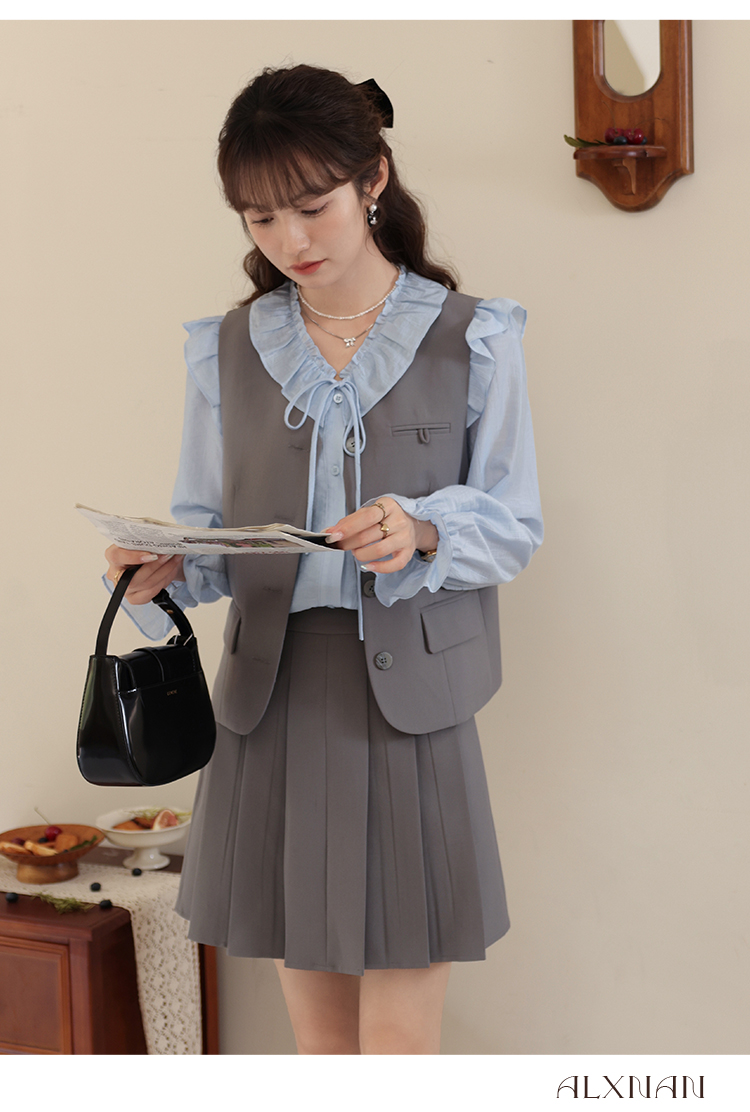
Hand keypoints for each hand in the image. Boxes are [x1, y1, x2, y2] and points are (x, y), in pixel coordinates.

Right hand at [105, 544, 185, 605]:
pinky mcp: (134, 598)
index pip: (117, 557)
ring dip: (164, 572)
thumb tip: (159, 541)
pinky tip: (170, 571)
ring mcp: (124, 588)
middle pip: (134, 577)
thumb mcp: (141, 541)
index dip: (134, 557)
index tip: (152, 555)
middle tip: (169, 555)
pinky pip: (151, 593)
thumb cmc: (142, 549)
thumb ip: (144, 541)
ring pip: (146, 585)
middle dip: (155, 566)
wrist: (149, 560)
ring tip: (175, 560)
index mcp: (113, 556)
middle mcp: (115, 574)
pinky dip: (164, 581)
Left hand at [323, 497, 437, 573]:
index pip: (366, 517)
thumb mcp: (369, 512)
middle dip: (349, 543)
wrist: (411, 524)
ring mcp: (405, 537)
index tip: (333, 535)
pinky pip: (395, 564)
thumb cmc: (386, 518)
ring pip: (379, 550)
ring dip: (361, 554)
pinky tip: (368, 566)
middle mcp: (399, 520)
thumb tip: (329, 531)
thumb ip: (349, 521)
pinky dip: (379, 568)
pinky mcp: (408, 552)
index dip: (348, 528)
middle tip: (341, 545)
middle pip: (368, 535)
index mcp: (388, 505)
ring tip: (356, 552)